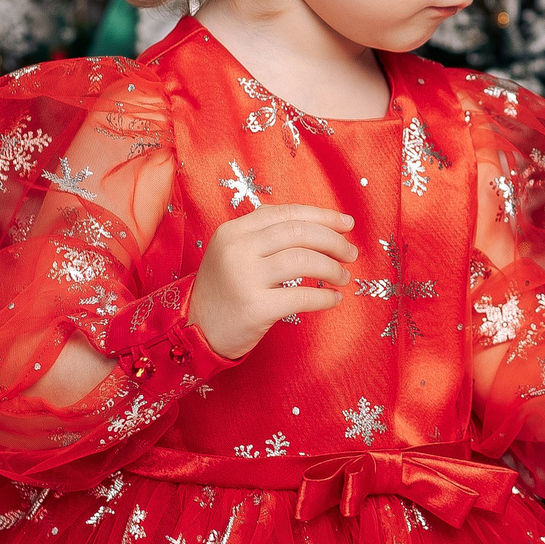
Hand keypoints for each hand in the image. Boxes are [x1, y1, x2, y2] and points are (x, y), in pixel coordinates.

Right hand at [187, 204, 357, 358]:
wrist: (193, 330)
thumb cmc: (225, 290)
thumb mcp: (235, 252)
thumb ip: (267, 235)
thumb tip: (323, 226)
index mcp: (233, 230)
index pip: (287, 213)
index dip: (322, 216)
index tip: (347, 224)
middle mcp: (237, 249)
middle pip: (299, 233)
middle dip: (333, 241)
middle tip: (351, 253)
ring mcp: (245, 278)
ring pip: (304, 260)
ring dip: (332, 268)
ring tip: (343, 277)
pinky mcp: (255, 308)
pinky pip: (302, 296)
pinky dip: (325, 297)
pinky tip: (333, 299)